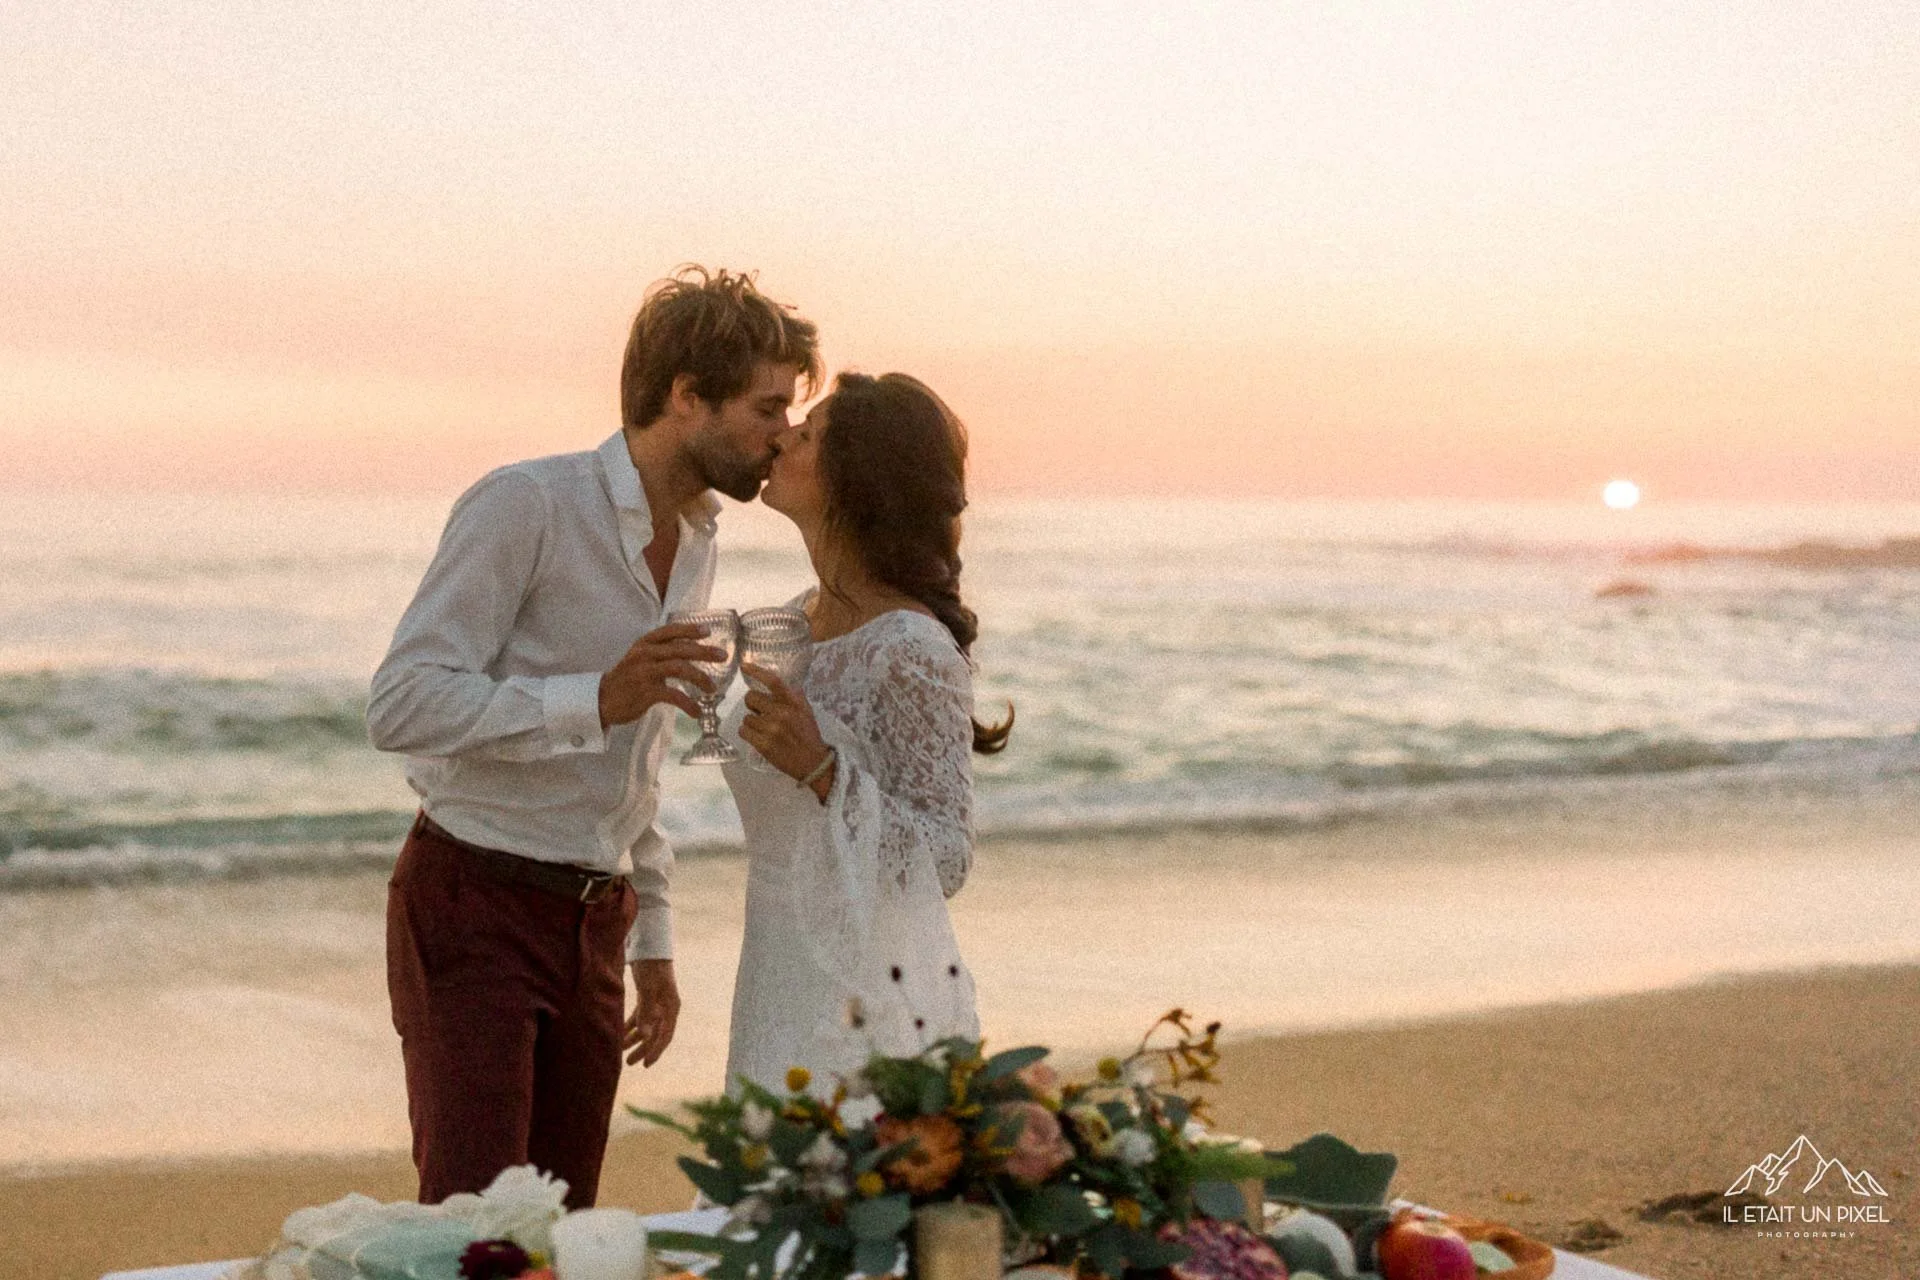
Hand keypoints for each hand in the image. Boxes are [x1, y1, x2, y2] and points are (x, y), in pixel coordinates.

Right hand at [599, 623, 726, 728]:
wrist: (602, 700)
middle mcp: (645, 654)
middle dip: (704, 652)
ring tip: (712, 688)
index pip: (670, 631)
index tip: (708, 631)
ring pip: (679, 668)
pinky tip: (697, 712)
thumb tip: (690, 649)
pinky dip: (689, 704)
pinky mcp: (646, 692)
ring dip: (700, 678)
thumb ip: (661, 652)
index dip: (690, 629)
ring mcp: (645, 672)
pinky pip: (674, 695)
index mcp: (644, 644)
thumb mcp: (640, 658)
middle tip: (723, 656)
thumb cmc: (626, 679)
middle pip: (680, 648)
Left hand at [624, 959, 679, 1066]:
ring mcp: (656, 1002)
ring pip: (646, 1026)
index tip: (645, 1064)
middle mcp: (666, 1007)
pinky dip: (630, 1025)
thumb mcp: (648, 990)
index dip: (655, 1051)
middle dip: (642, 1049)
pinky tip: (620, 1032)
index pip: (665, 1035)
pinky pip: (639, 1016)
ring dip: (634, 1038)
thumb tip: (645, 1037)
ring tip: (620, 1050)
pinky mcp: (646, 996)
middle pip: (655, 1034)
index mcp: (671, 1007)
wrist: (649, 946)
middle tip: (629, 1063)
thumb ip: (647, 1013)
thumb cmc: (652, 967)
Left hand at [737, 664, 832, 790]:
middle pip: (751, 698)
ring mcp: (771, 729)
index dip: (757, 671)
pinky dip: (748, 733)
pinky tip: (757, 737)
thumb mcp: (807, 711)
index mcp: (793, 703)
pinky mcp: (763, 744)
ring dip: (752, 722)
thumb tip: (784, 683)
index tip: (744, 666)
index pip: (773, 681)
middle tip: (761, 713)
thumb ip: (795, 696)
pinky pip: (744, 731)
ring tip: (763, 730)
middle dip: (753, 705)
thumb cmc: (809, 735)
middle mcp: (782, 713)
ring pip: (746, 717)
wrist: (813, 762)